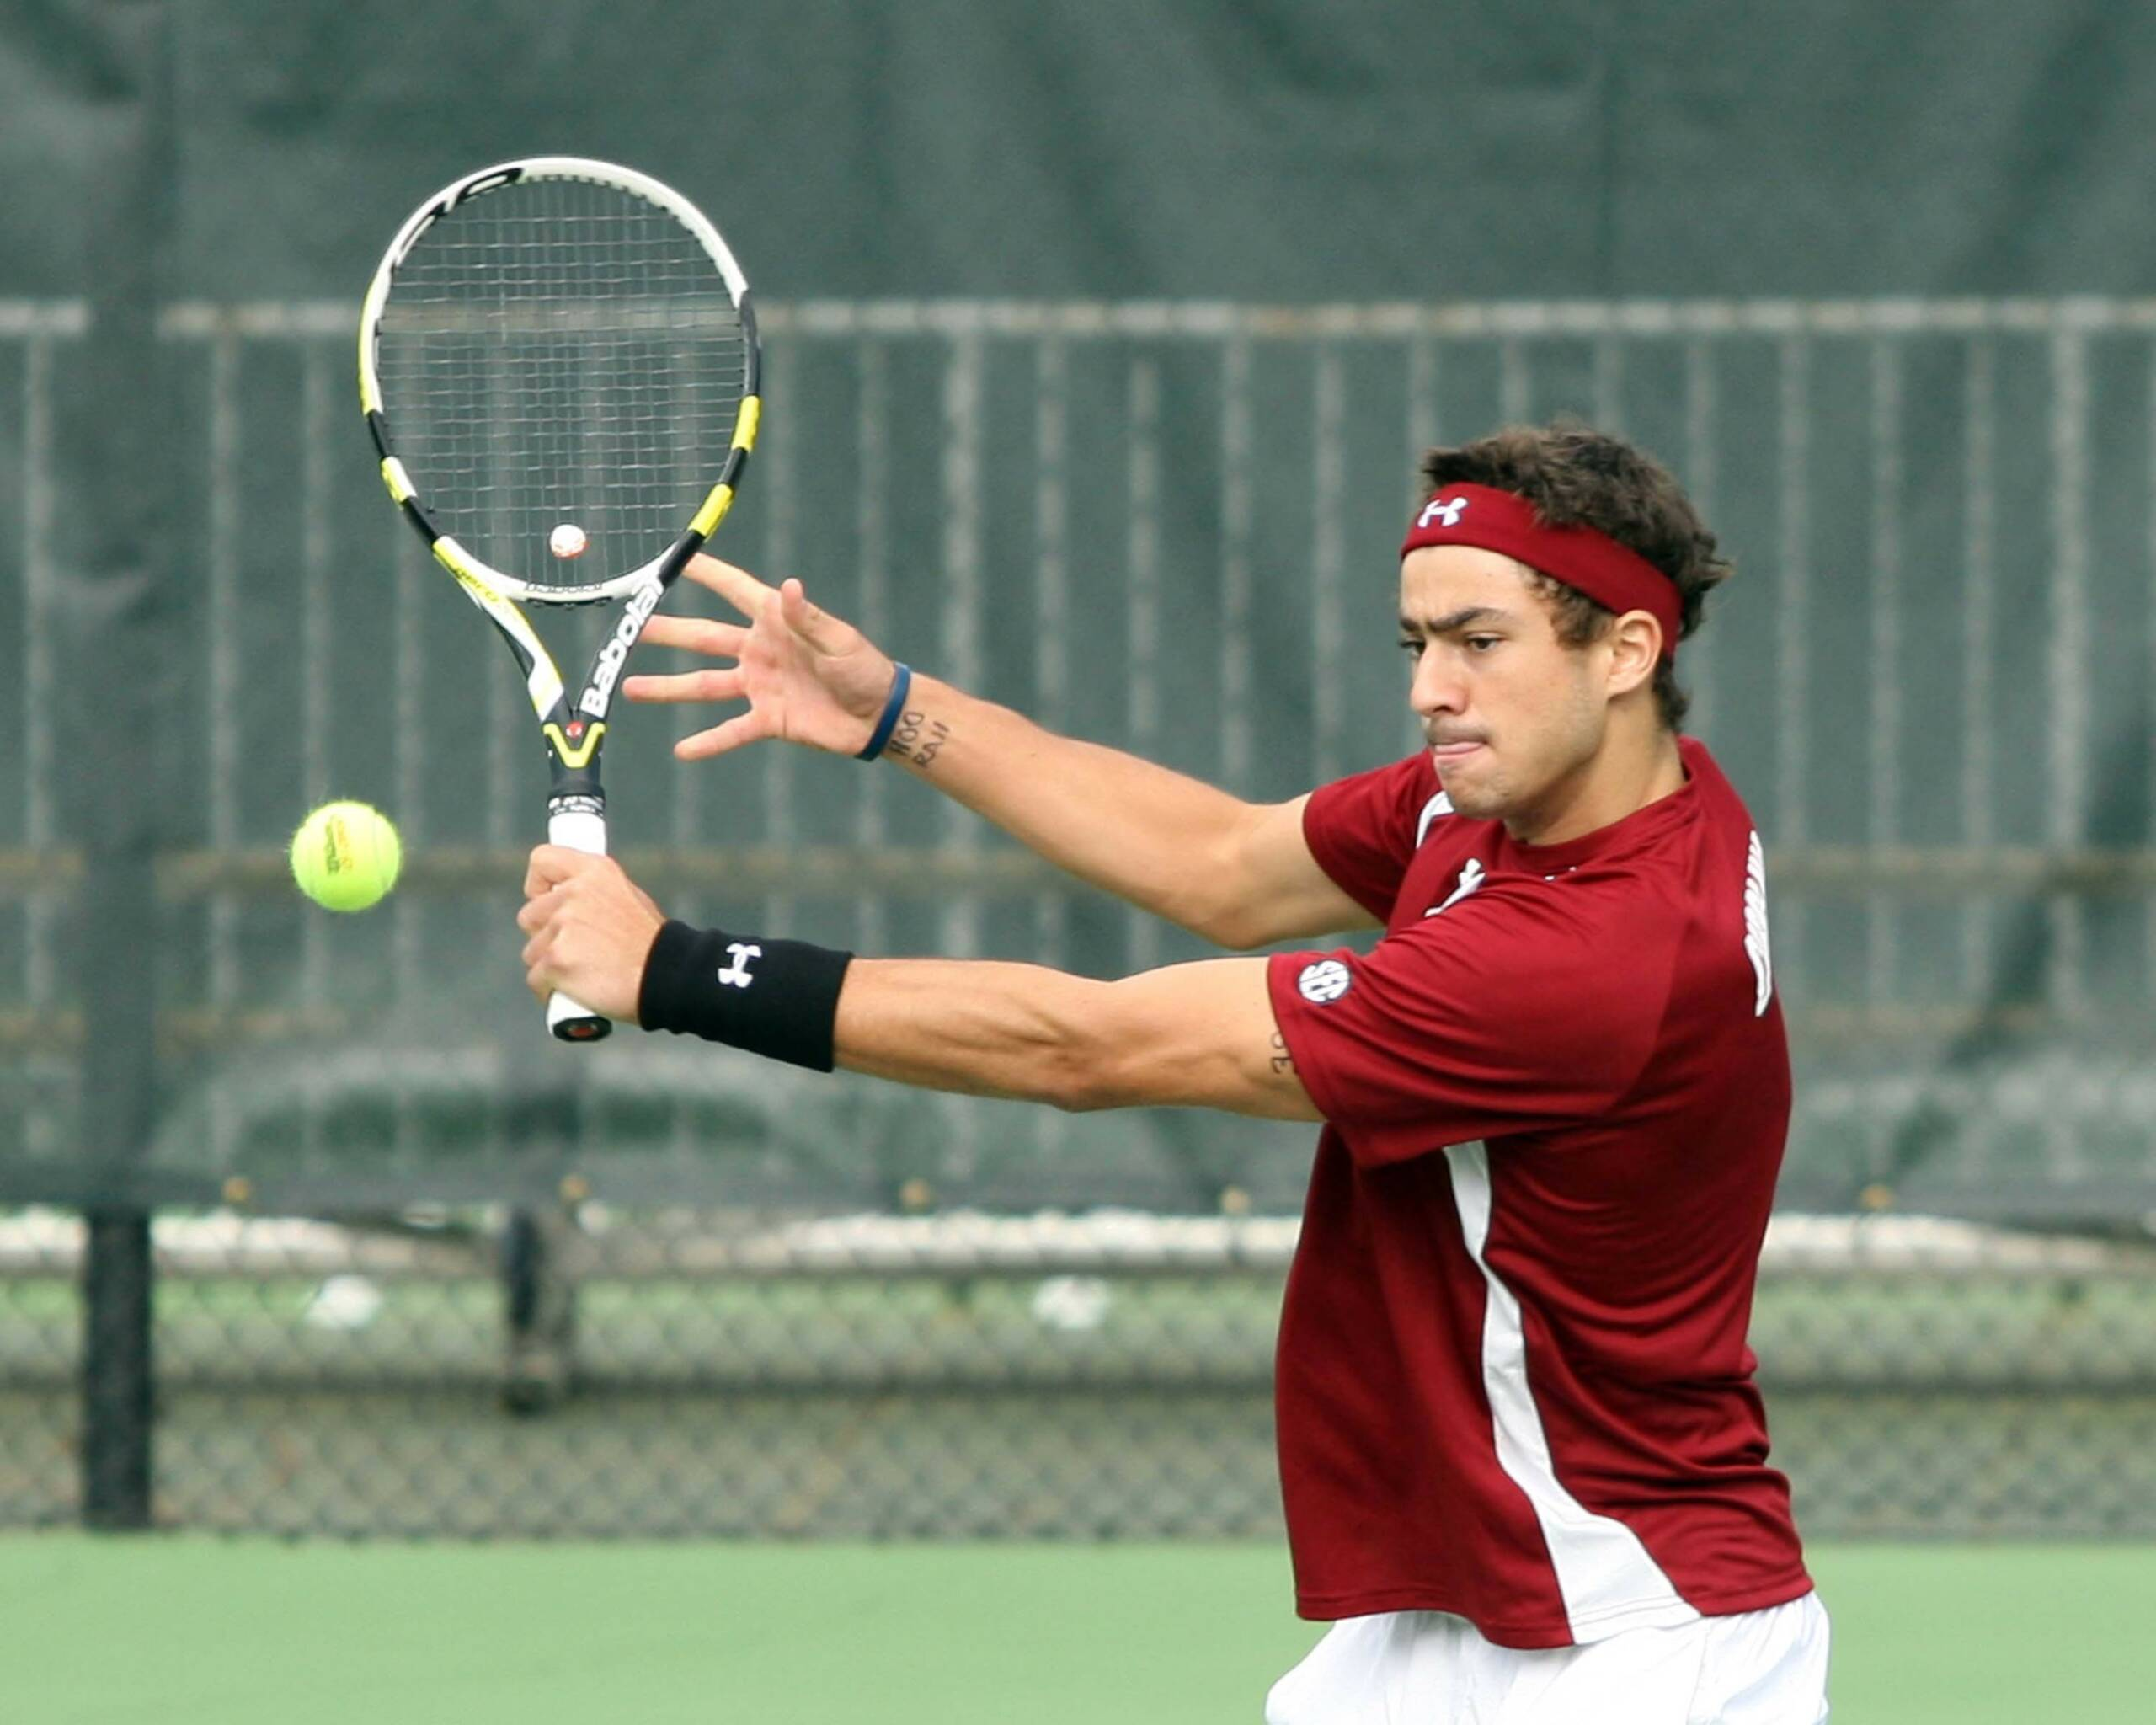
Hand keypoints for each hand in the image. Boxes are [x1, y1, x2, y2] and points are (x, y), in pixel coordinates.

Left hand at [518, 846, 665, 1023]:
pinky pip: (536, 979)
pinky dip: (551, 990)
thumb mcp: (628, 898)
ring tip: (585, 974)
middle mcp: (574, 893)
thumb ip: (592, 893)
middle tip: (578, 951)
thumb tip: (562, 899)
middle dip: (546, 936)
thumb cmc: (651, 946)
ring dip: (550, 967)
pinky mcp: (555, 959)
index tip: (545, 901)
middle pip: (529, 915)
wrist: (668, 978)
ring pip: (532, 952)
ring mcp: (563, 926)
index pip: (542, 860)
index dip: (538, 885)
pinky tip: (576, 992)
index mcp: (595, 871)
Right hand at [623, 555, 899, 760]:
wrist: (878, 716)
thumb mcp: (838, 640)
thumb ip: (807, 618)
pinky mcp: (767, 719)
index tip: (676, 561)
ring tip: (631, 687)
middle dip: (668, 632)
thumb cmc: (864, 668)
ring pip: (704, 685)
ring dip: (668, 688)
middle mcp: (759, 651)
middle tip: (633, 627)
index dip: (709, 574)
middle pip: (704, 638)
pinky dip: (708, 742)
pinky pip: (731, 731)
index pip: (736, 591)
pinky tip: (682, 750)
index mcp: (776, 622)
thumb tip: (789, 586)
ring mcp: (759, 686)